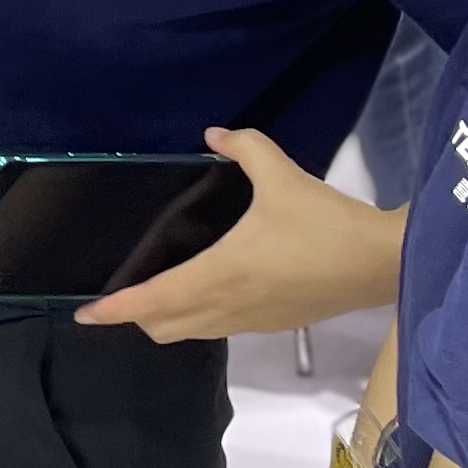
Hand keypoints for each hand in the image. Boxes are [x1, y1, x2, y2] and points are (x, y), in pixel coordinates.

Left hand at [78, 127, 403, 337]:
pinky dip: (200, 319)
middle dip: (137, 316)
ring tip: (157, 292)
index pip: (154, 300)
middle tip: (123, 292)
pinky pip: (220, 330)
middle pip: (164, 327)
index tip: (85, 313)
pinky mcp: (275, 325)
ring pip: (192, 333)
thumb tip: (216, 134)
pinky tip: (208, 290)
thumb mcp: (283, 176)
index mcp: (221, 274)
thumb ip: (246, 149)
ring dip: (168, 320)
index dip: (116, 309)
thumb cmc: (327, 223)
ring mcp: (252, 322)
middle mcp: (229, 306)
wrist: (382, 264)